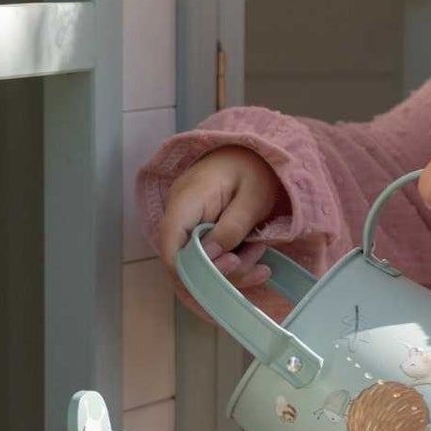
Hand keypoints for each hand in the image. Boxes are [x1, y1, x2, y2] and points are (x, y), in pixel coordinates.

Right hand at [156, 145, 285, 308]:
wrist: (253, 153)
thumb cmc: (254, 170)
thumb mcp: (253, 198)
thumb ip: (232, 227)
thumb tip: (211, 257)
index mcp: (187, 200)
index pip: (170, 243)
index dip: (188, 270)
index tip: (223, 277)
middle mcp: (178, 215)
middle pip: (184, 261)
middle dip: (221, 274)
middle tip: (257, 265)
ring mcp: (186, 225)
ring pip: (198, 265)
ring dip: (233, 272)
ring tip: (261, 256)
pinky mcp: (197, 233)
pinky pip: (207, 258)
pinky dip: (232, 267)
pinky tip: (256, 262)